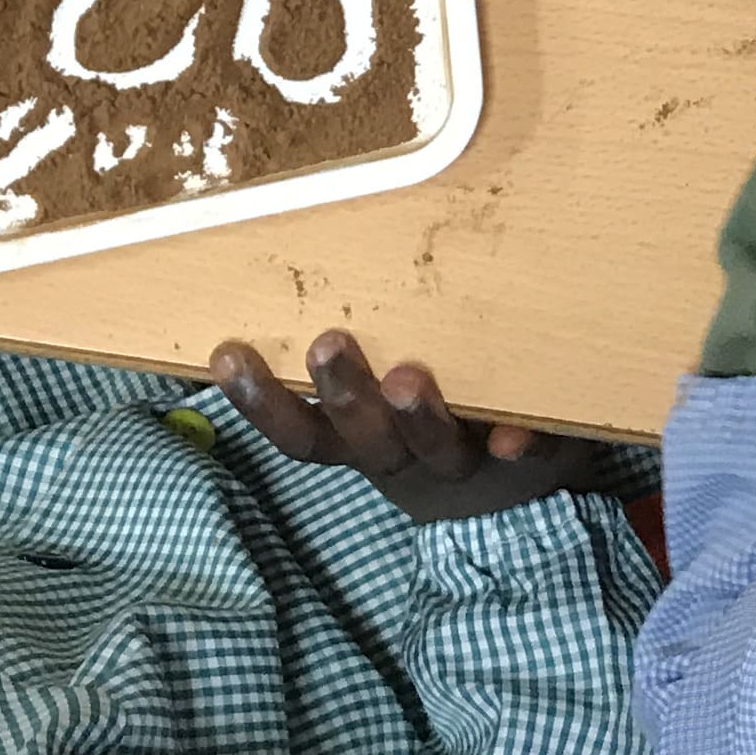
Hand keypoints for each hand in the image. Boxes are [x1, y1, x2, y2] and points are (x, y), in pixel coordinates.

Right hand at [210, 329, 591, 522]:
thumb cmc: (427, 419)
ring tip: (405, 380)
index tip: (226, 354)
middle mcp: (405, 456)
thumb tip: (282, 265)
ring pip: (434, 447)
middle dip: (343, 395)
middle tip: (327, 346)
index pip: (300, 433)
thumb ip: (351, 349)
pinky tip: (511, 436)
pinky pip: (526, 455)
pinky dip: (518, 445)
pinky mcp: (530, 456)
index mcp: (360, 441)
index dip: (261, 403)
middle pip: (364, 438)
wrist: (515, 490)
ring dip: (418, 416)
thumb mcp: (378, 397)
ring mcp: (465, 460)